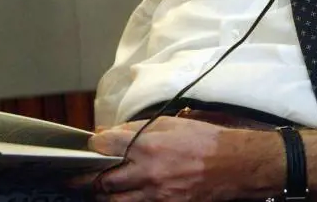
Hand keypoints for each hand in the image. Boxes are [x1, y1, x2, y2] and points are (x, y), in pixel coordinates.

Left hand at [87, 116, 241, 201]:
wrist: (234, 165)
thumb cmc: (205, 140)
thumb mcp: (170, 123)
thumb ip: (137, 128)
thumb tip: (111, 132)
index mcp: (149, 145)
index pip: (105, 146)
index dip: (93, 145)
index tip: (91, 145)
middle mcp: (149, 172)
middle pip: (103, 180)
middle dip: (89, 177)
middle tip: (82, 174)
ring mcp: (156, 194)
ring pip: (115, 201)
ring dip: (104, 194)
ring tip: (100, 188)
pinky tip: (124, 196)